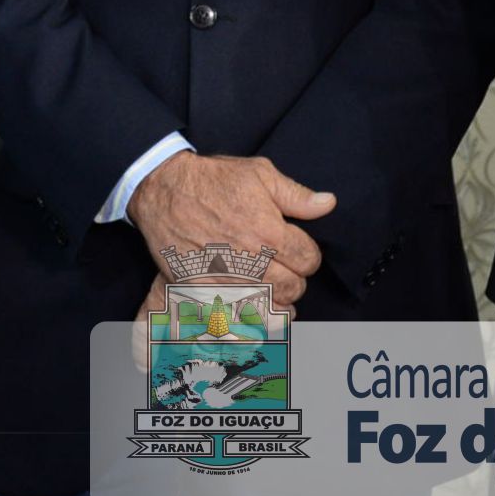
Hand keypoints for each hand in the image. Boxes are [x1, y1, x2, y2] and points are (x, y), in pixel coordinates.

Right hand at [128, 152, 330, 307]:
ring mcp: (228, 281)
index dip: (308, 255)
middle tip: (285, 269)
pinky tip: (250, 307)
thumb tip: (328, 204)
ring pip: (269, 310)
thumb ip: (297, 195)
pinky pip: (236, 321)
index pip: (309, 260)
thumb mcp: (259, 174)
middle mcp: (252, 262)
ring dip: (276, 303)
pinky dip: (247, 320)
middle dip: (295, 279)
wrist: (166, 191)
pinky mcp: (204, 293)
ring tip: (272, 291)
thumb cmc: (212, 180)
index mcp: (271, 233)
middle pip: (294, 288)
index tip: (299, 251)